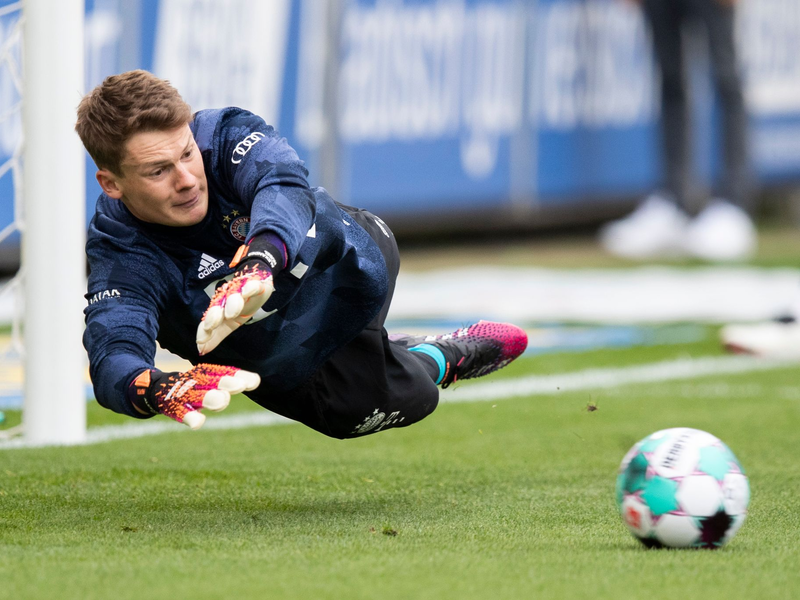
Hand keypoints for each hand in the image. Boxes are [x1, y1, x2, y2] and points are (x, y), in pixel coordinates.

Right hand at [131, 364, 260, 428]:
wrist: (155, 389)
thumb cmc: (192, 388)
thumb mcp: (209, 384)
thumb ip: (229, 384)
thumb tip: (257, 379)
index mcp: (206, 374)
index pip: (225, 373)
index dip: (239, 376)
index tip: (255, 381)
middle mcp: (196, 381)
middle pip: (213, 381)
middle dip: (227, 383)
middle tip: (240, 386)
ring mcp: (183, 393)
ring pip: (198, 396)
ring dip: (209, 398)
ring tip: (222, 401)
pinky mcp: (171, 406)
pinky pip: (181, 412)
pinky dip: (189, 417)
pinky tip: (198, 423)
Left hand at [196, 263, 274, 354]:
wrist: (257, 281)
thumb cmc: (242, 304)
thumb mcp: (230, 323)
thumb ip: (216, 336)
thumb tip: (201, 351)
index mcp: (220, 310)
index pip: (210, 319)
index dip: (205, 330)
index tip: (200, 341)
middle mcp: (228, 299)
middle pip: (219, 306)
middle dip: (214, 315)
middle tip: (210, 326)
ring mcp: (241, 290)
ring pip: (234, 295)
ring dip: (231, 303)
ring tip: (231, 313)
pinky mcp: (256, 283)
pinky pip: (253, 284)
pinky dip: (250, 287)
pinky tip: (247, 292)